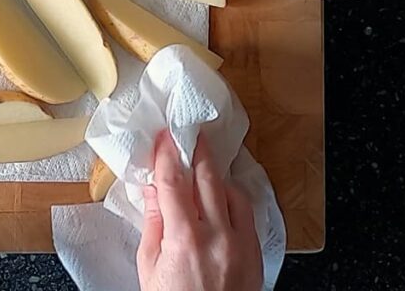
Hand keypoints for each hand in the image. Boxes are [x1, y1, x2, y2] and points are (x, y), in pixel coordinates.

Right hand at [137, 131, 262, 290]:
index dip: (166, 155)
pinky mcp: (255, 253)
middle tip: (189, 135)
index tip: (163, 138)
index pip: (174, 182)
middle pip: (207, 179)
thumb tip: (153, 191)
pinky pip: (247, 214)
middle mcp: (216, 236)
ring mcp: (240, 244)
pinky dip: (233, 199)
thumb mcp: (149, 268)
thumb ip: (153, 224)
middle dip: (197, 152)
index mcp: (184, 239)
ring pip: (232, 192)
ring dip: (216, 176)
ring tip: (204, 167)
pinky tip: (222, 196)